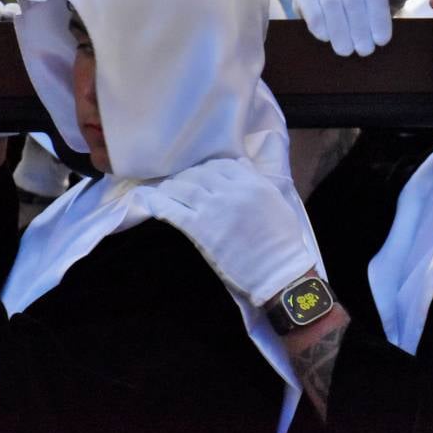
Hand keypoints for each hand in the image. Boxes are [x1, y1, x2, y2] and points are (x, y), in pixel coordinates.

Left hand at [155, 158, 317, 305]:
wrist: (276, 270)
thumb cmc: (281, 238)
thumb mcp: (275, 200)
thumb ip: (256, 179)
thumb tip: (240, 162)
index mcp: (252, 183)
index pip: (223, 165)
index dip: (209, 168)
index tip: (203, 175)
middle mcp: (231, 191)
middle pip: (200, 174)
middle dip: (189, 176)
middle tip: (181, 183)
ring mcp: (213, 209)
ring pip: (183, 187)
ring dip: (171, 187)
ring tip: (165, 190)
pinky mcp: (199, 228)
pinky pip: (172, 210)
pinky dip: (158, 203)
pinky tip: (150, 200)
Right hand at [291, 0, 413, 56]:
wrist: (346, 1)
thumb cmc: (374, 0)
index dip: (378, 18)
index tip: (382, 41)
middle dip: (359, 28)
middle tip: (365, 51)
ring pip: (330, 3)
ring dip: (339, 30)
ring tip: (347, 51)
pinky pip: (308, 4)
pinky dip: (316, 22)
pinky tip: (325, 38)